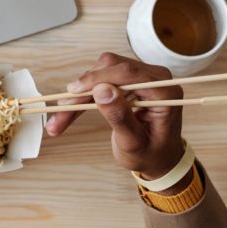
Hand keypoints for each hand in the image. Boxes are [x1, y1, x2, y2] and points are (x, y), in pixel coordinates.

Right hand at [46, 53, 187, 188]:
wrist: (157, 159)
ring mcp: (140, 77)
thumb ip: (120, 116)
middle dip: (83, 89)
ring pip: (100, 72)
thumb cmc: (150, 154)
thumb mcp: (134, 143)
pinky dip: (82, 96)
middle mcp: (154, 77)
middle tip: (62, 110)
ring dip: (79, 94)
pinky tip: (67, 111)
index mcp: (165, 91)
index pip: (128, 72)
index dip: (98, 78)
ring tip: (61, 118)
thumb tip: (101, 90)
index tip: (73, 91)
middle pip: (110, 68)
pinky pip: (99, 80)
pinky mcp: (126, 81)